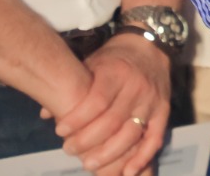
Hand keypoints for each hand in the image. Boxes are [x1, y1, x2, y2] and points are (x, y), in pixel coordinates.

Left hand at [51, 34, 169, 174]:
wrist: (150, 46)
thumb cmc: (114, 58)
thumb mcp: (91, 63)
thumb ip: (71, 87)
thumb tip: (45, 113)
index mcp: (116, 73)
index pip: (96, 101)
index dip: (77, 120)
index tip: (60, 131)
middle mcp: (136, 87)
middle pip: (112, 121)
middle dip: (88, 141)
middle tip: (69, 150)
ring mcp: (152, 101)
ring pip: (132, 133)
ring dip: (110, 154)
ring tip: (89, 164)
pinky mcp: (164, 111)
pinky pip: (154, 138)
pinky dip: (143, 157)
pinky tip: (128, 171)